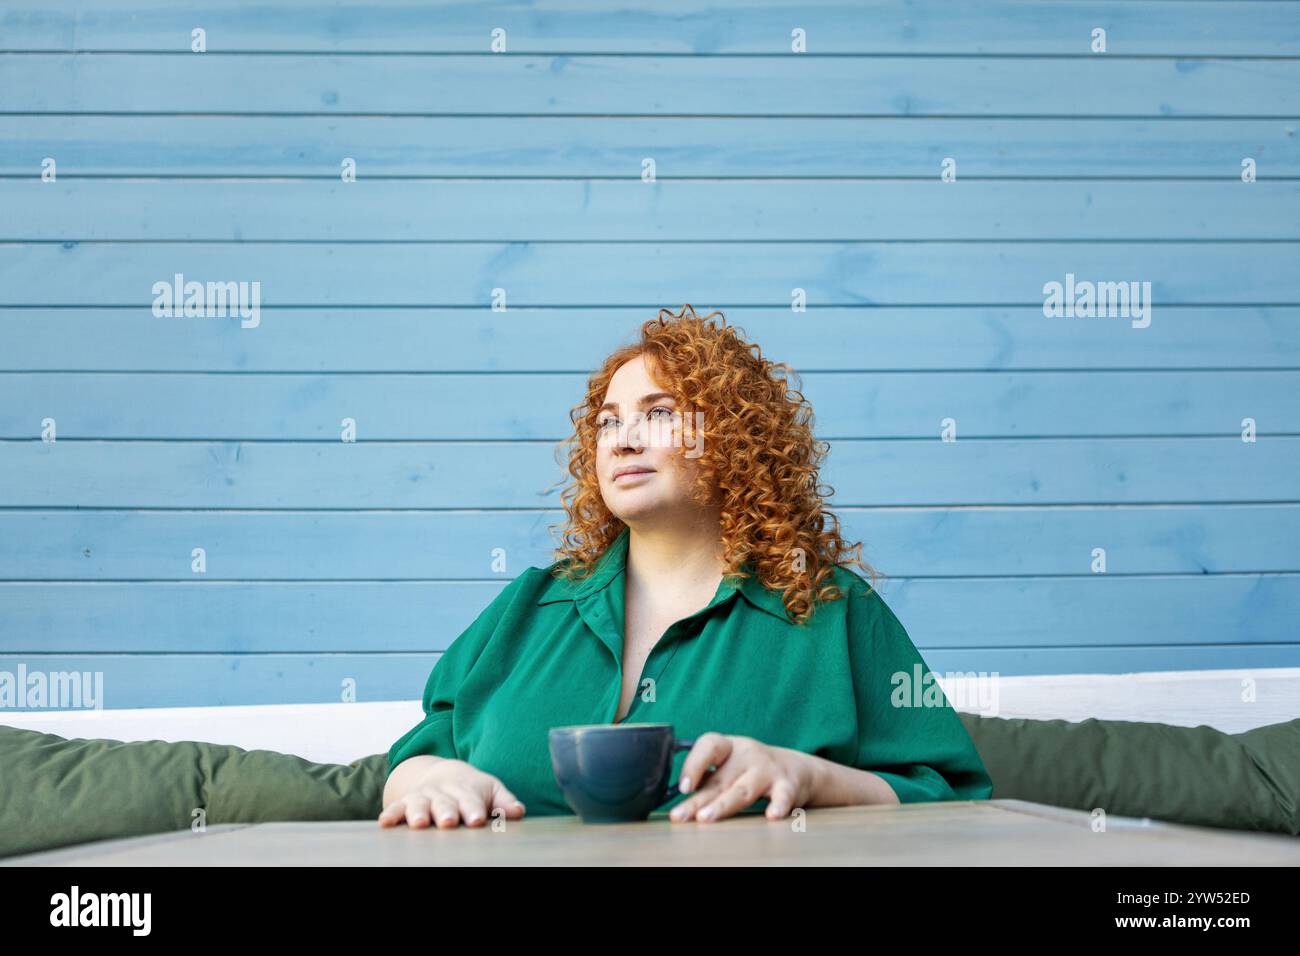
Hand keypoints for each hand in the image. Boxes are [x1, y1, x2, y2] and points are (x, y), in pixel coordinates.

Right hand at [378, 757, 525, 828]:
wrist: (442, 773)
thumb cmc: (472, 789)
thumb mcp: (490, 791)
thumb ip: (503, 802)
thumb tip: (518, 812)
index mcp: (466, 790)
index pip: (471, 800)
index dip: (474, 809)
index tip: (478, 819)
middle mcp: (443, 793)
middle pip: (445, 802)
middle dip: (446, 812)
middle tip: (449, 822)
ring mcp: (424, 797)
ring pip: (420, 804)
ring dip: (419, 813)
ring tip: (420, 824)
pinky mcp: (406, 802)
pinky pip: (396, 807)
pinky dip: (391, 814)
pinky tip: (385, 823)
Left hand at [668, 732, 817, 823]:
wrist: (798, 769)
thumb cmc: (751, 769)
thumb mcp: (730, 764)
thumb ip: (707, 777)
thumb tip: (673, 794)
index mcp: (730, 747)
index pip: (709, 745)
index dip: (694, 764)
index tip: (682, 787)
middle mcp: (747, 754)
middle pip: (720, 779)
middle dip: (698, 800)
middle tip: (680, 816)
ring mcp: (767, 769)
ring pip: (743, 789)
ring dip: (724, 804)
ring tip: (707, 818)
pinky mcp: (787, 785)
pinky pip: (782, 795)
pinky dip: (778, 805)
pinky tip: (772, 816)